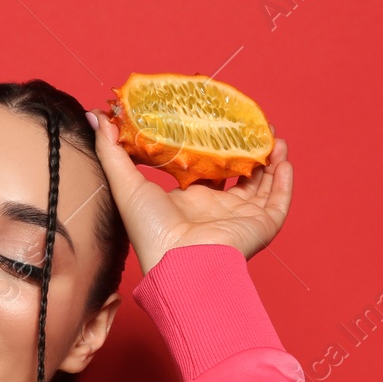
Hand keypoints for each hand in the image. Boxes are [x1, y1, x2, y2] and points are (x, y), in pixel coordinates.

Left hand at [87, 110, 292, 271]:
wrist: (180, 264)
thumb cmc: (151, 230)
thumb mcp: (126, 184)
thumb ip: (112, 151)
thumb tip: (97, 117)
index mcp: (189, 202)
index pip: (207, 171)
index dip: (215, 148)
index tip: (219, 124)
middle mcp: (217, 210)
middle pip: (240, 175)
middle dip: (248, 150)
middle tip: (254, 126)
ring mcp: (240, 219)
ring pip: (263, 185)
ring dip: (271, 159)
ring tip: (274, 136)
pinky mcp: (261, 227)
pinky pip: (279, 201)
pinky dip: (285, 181)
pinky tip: (285, 160)